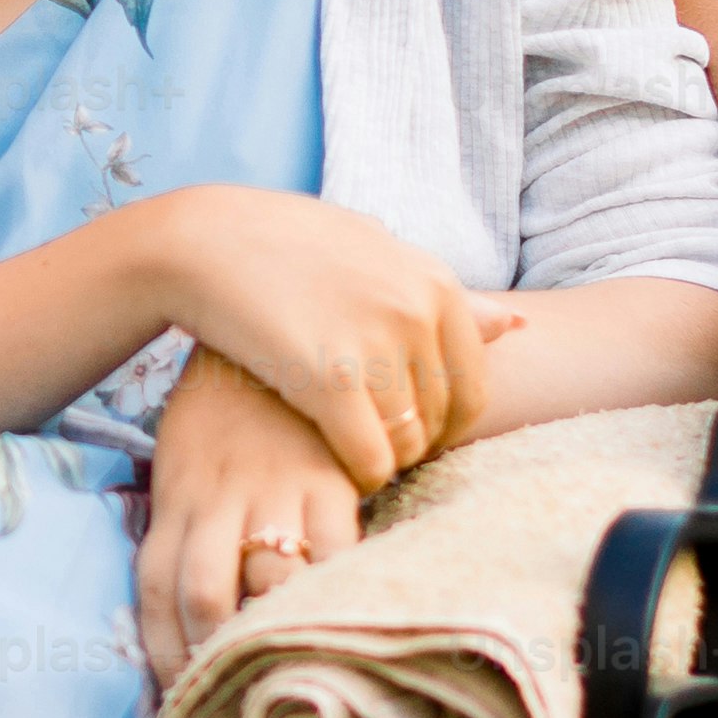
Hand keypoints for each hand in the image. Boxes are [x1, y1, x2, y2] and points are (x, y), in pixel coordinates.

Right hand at [126, 189, 492, 490]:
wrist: (202, 242)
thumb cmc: (284, 245)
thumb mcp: (372, 252)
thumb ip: (439, 294)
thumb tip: (514, 324)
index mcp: (435, 282)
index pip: (472, 385)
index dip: (443, 423)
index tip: (405, 430)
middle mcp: (416, 312)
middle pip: (442, 419)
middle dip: (413, 445)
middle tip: (371, 447)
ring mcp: (376, 345)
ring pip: (408, 443)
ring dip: (384, 462)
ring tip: (350, 453)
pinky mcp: (330, 380)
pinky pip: (370, 458)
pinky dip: (360, 475)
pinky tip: (333, 464)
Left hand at [138, 348, 363, 681]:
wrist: (273, 335)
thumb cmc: (223, 416)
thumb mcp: (182, 464)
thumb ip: (182, 529)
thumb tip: (180, 614)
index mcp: (174, 498)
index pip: (155, 590)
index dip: (162, 652)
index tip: (175, 697)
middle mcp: (216, 498)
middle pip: (201, 594)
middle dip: (211, 655)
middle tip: (227, 702)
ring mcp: (274, 488)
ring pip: (265, 578)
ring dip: (271, 632)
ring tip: (283, 677)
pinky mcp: (331, 479)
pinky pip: (335, 547)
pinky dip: (334, 590)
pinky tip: (338, 621)